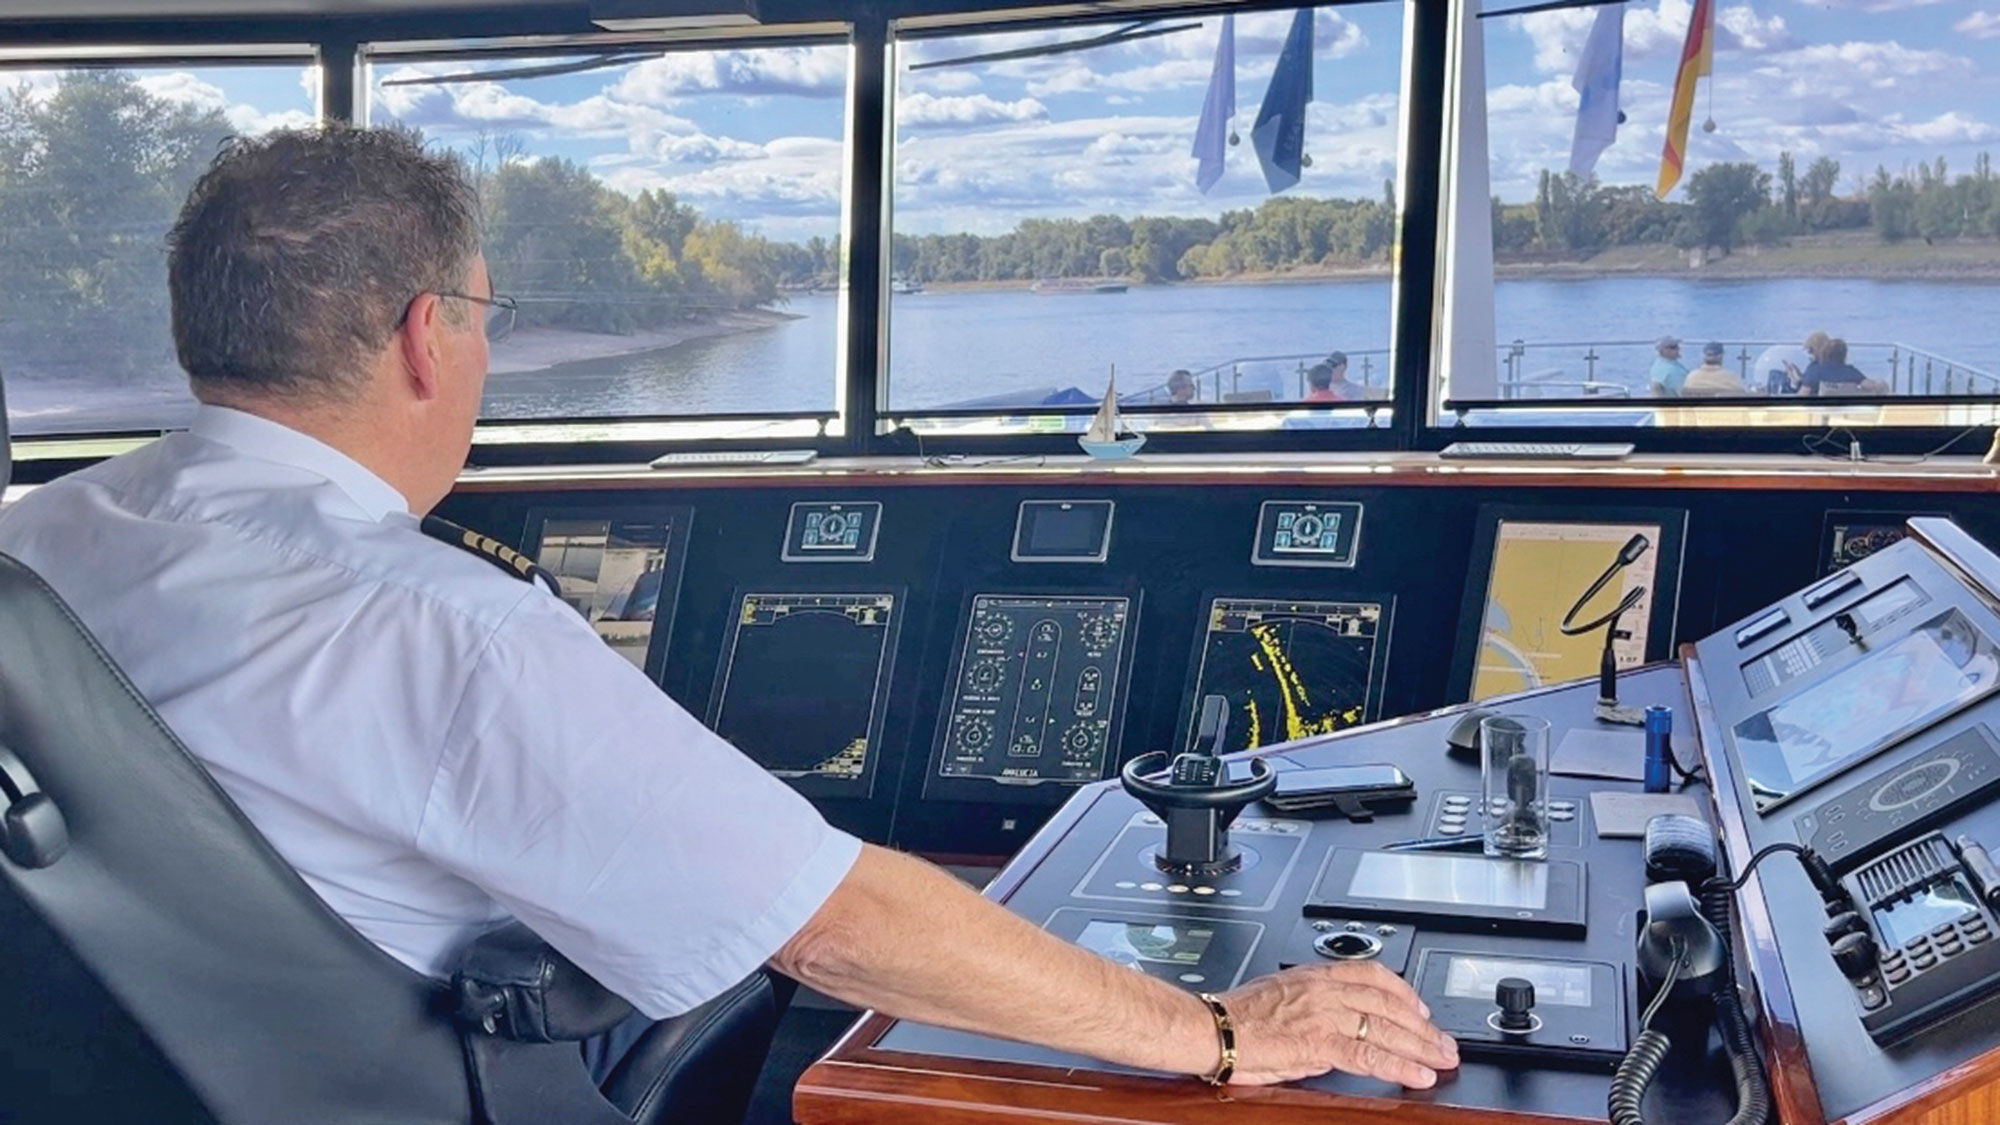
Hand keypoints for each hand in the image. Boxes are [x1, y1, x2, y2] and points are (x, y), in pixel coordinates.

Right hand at [1216, 961, 1458, 1087]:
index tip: (1421, 1007)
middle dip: (1424, 1026)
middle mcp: (1326, 990)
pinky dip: (1398, 1066)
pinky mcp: (1320, 1044)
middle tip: (1445, 1042)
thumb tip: (1336, 1026)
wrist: (1212, 1027)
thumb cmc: (1237, 1016)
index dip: (1405, 992)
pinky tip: (1416, 1075)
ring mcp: (1325, 1016)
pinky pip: (1369, 1056)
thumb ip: (1313, 1005)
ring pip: (1387, 1029)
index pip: (1374, 974)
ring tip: (1442, 1060)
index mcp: (1316, 974)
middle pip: (1390, 1004)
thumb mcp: (1282, 994)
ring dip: (1421, 1046)